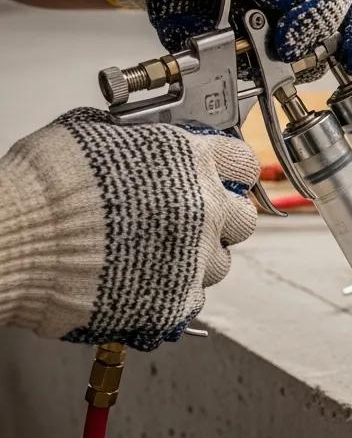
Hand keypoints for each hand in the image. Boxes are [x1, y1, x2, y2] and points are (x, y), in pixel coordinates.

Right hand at [0, 108, 258, 350]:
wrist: (11, 240)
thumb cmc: (40, 187)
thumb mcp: (93, 135)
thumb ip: (137, 142)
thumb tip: (141, 142)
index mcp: (189, 160)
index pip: (243, 162)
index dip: (232, 172)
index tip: (224, 179)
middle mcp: (202, 208)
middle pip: (243, 218)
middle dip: (223, 220)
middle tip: (194, 222)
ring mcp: (193, 258)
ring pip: (220, 263)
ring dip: (198, 259)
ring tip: (158, 254)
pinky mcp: (174, 301)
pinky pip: (190, 299)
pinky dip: (172, 292)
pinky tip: (143, 280)